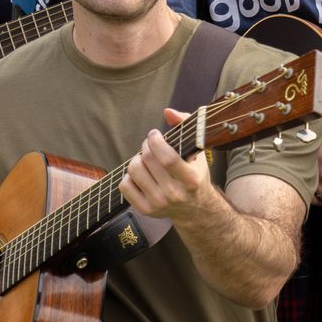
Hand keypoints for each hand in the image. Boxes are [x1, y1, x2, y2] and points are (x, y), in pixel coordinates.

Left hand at [119, 108, 215, 222]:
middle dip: (146, 145)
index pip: (167, 158)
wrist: (195, 209)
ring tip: (146, 160)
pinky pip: (124, 185)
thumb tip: (167, 112)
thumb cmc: (195, 174)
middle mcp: (174, 194)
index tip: (155, 134)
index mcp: (191, 179)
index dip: (156, 141)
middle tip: (150, 144)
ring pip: (134, 170)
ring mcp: (158, 203)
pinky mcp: (145, 210)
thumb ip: (185, 126)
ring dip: (137, 159)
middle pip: (148, 160)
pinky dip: (129, 176)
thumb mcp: (197, 151)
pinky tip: (141, 175)